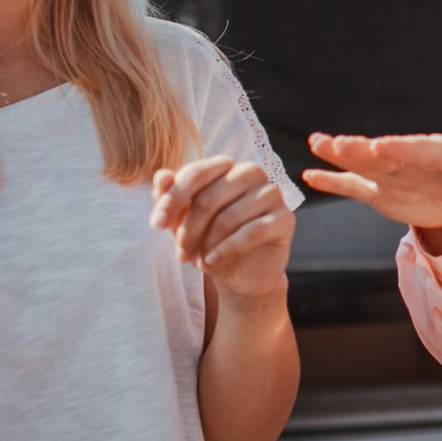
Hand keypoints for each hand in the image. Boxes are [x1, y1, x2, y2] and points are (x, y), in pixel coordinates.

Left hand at [153, 159, 292, 301]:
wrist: (241, 274)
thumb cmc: (210, 239)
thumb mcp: (183, 220)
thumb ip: (170, 196)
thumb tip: (161, 176)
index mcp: (226, 166)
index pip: (195, 173)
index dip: (172, 199)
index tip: (156, 224)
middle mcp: (252, 172)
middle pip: (209, 198)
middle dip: (187, 230)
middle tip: (180, 255)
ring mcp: (272, 193)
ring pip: (228, 217)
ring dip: (206, 244)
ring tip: (197, 263)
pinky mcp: (285, 219)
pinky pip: (252, 232)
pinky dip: (227, 249)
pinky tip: (211, 263)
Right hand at [303, 132, 441, 252]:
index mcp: (434, 151)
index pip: (414, 150)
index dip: (398, 148)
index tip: (379, 146)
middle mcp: (405, 159)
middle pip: (381, 153)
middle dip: (361, 149)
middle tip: (338, 143)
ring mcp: (389, 174)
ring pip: (361, 164)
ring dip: (339, 155)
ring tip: (316, 143)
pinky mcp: (379, 191)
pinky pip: (353, 186)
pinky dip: (332, 181)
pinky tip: (310, 175)